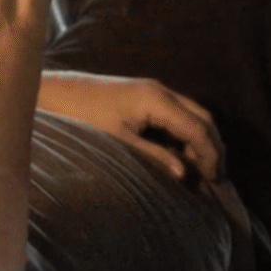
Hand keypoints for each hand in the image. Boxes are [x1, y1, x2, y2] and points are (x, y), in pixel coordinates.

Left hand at [36, 71, 222, 182]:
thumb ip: (153, 157)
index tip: (216, 179)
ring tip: (200, 169)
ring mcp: (152, 91)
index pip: (198, 127)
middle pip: (202, 116)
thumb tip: (183, 173)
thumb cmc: (82, 118)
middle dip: (212, 145)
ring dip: (199, 139)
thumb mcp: (118, 143)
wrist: (54, 94)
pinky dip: (185, 133)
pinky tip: (179, 155)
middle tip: (216, 176)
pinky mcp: (143, 96)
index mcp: (157, 100)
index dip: (210, 154)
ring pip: (191, 114)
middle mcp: (160, 91)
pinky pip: (176, 113)